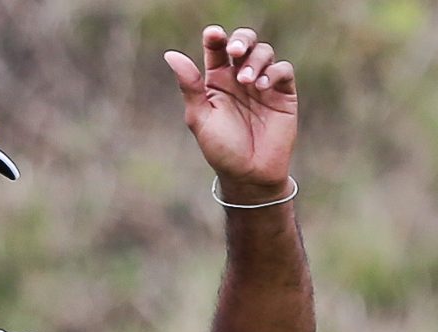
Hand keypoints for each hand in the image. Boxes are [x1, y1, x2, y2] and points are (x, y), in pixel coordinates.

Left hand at [164, 26, 296, 197]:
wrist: (249, 174)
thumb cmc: (220, 148)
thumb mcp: (200, 117)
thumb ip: (190, 86)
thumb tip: (170, 54)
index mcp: (216, 81)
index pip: (216, 50)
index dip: (215, 38)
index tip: (213, 34)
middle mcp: (239, 78)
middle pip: (244, 43)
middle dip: (241, 39)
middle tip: (235, 50)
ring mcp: (263, 85)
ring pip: (264, 53)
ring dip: (255, 60)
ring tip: (247, 81)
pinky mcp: (283, 94)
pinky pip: (283, 71)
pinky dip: (273, 73)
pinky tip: (262, 87)